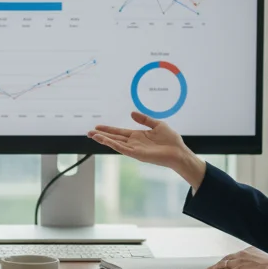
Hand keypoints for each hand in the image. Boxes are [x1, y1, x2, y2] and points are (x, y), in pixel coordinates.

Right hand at [88, 111, 204, 187]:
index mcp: (137, 136)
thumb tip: (131, 113)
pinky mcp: (137, 154)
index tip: (97, 127)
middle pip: (114, 138)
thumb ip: (144, 119)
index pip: (119, 132)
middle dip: (101, 135)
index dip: (108, 129)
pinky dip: (113, 145)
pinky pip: (123, 149)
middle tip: (88, 132)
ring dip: (104, 140)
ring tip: (93, 136)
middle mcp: (134, 143)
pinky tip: (105, 141)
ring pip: (115, 144)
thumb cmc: (171, 140)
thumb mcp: (157, 124)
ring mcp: (134, 149)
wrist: (178, 152)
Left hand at [204, 247, 267, 268]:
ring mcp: (237, 264)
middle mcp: (241, 255)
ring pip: (222, 265)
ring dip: (214, 267)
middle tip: (214, 265)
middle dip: (220, 262)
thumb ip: (261, 261)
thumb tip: (264, 266)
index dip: (230, 258)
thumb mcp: (267, 260)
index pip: (236, 255)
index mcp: (250, 251)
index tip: (227, 260)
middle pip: (227, 259)